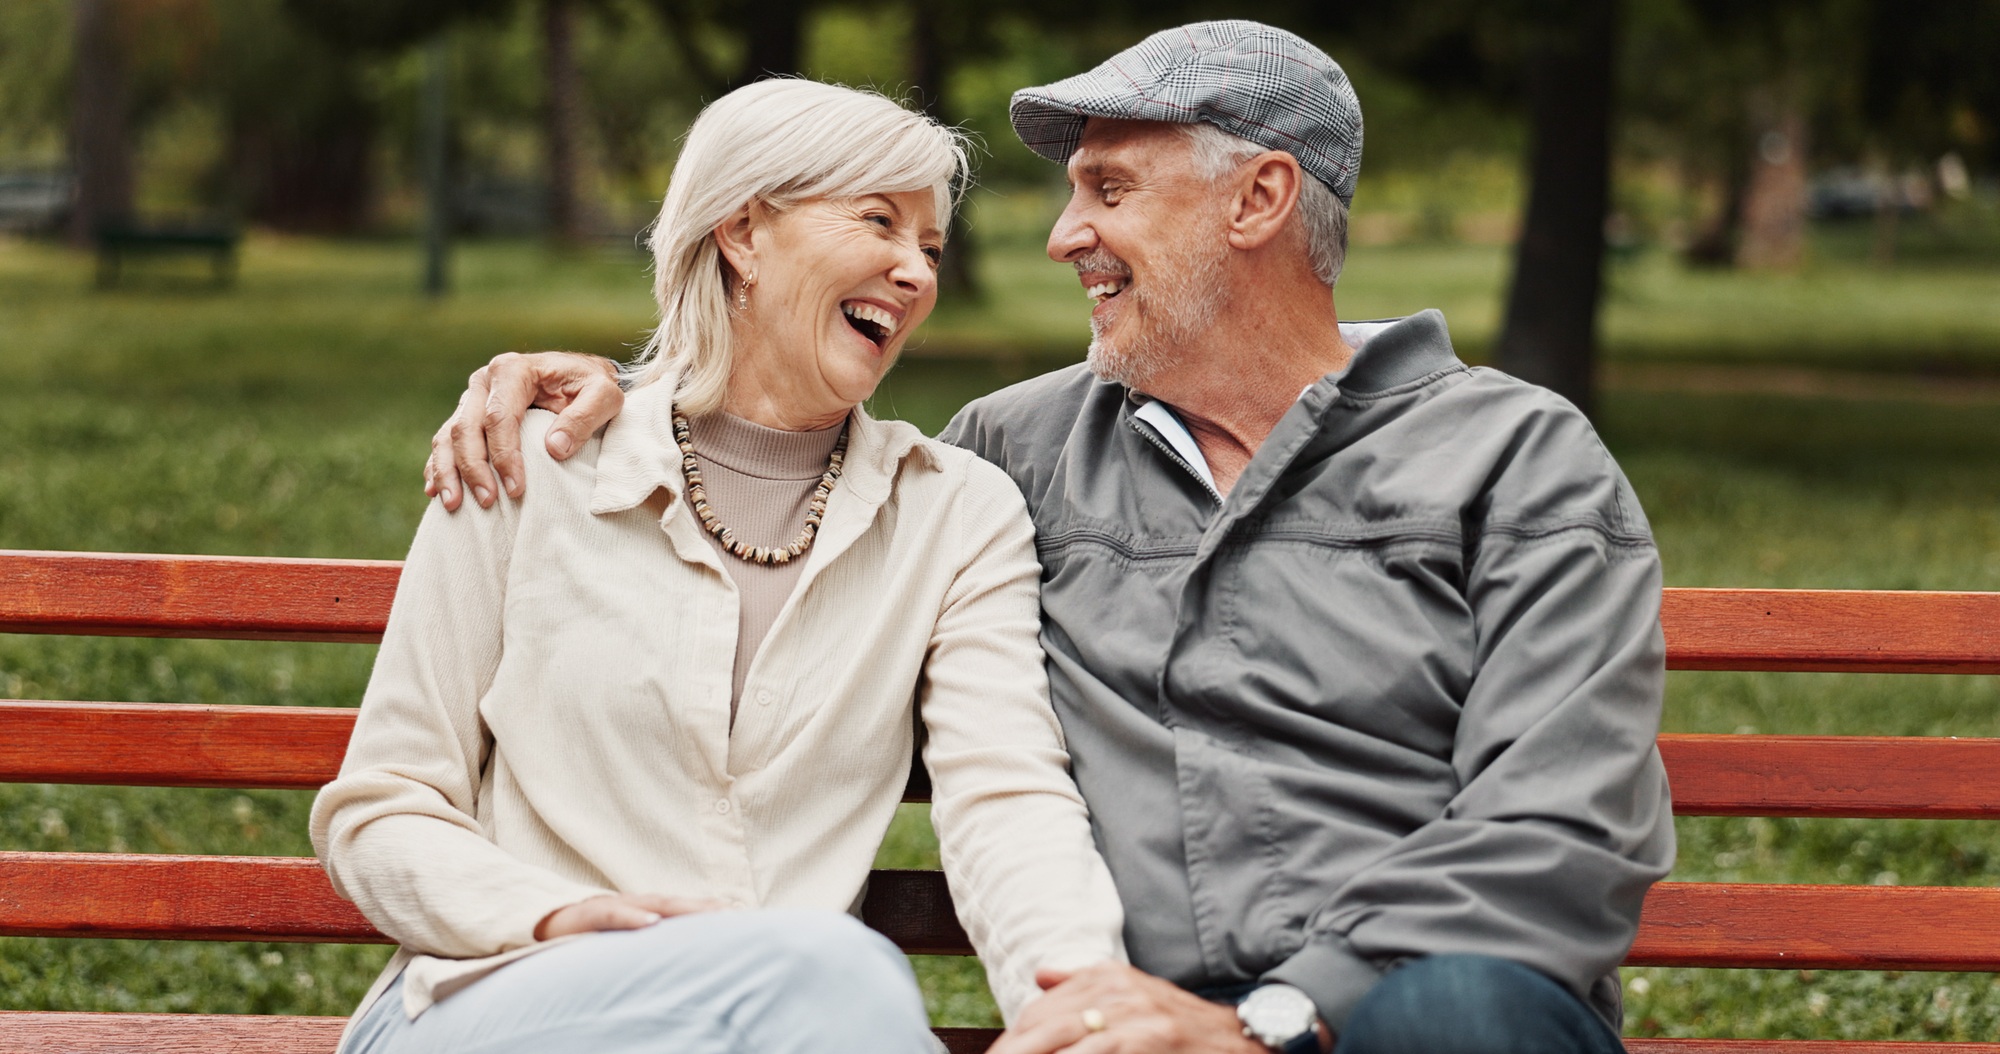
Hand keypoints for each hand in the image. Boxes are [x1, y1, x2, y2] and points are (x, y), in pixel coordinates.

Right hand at [424, 351, 622, 510]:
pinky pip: (444, 442)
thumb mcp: (604, 396)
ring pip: (447, 436)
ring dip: (447, 472)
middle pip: (466, 427)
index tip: (517, 489)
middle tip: (487, 501)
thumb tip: (554, 448)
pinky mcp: (467, 415)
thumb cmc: (591, 387)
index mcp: (514, 370)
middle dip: (473, 468)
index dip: (504, 455)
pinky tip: (436, 492)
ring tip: (452, 505)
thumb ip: (584, 417)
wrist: (579, 378)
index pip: (499, 416)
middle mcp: (485, 381)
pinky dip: (438, 467)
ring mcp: (472, 398)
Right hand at [533, 891, 726, 940]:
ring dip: (680, 908)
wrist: (543, 922)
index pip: (682, 909)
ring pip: (651, 905)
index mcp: (643, 910)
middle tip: (733, 912)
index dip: (708, 910)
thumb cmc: (588, 934)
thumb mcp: (622, 941)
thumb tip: (679, 958)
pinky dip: (633, 917)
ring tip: (706, 913)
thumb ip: (649, 945)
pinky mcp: (588, 914)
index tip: (739, 915)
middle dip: (705, 907)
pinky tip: (651, 922)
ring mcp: (612, 906)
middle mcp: (633, 904)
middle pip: (675, 904)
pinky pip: (613, 916)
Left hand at [989, 962, 1266, 1053]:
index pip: (1038, 1012)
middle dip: (1012, 1051)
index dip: (1011, 1042)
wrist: (1241, 1039)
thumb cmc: (1181, 1025)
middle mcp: (1114, 991)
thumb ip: (1083, 984)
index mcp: (1105, 979)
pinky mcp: (1147, 1039)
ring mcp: (1130, 1017)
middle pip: (1040, 1028)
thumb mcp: (1133, 992)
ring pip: (1060, 1042)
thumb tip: (1039, 977)